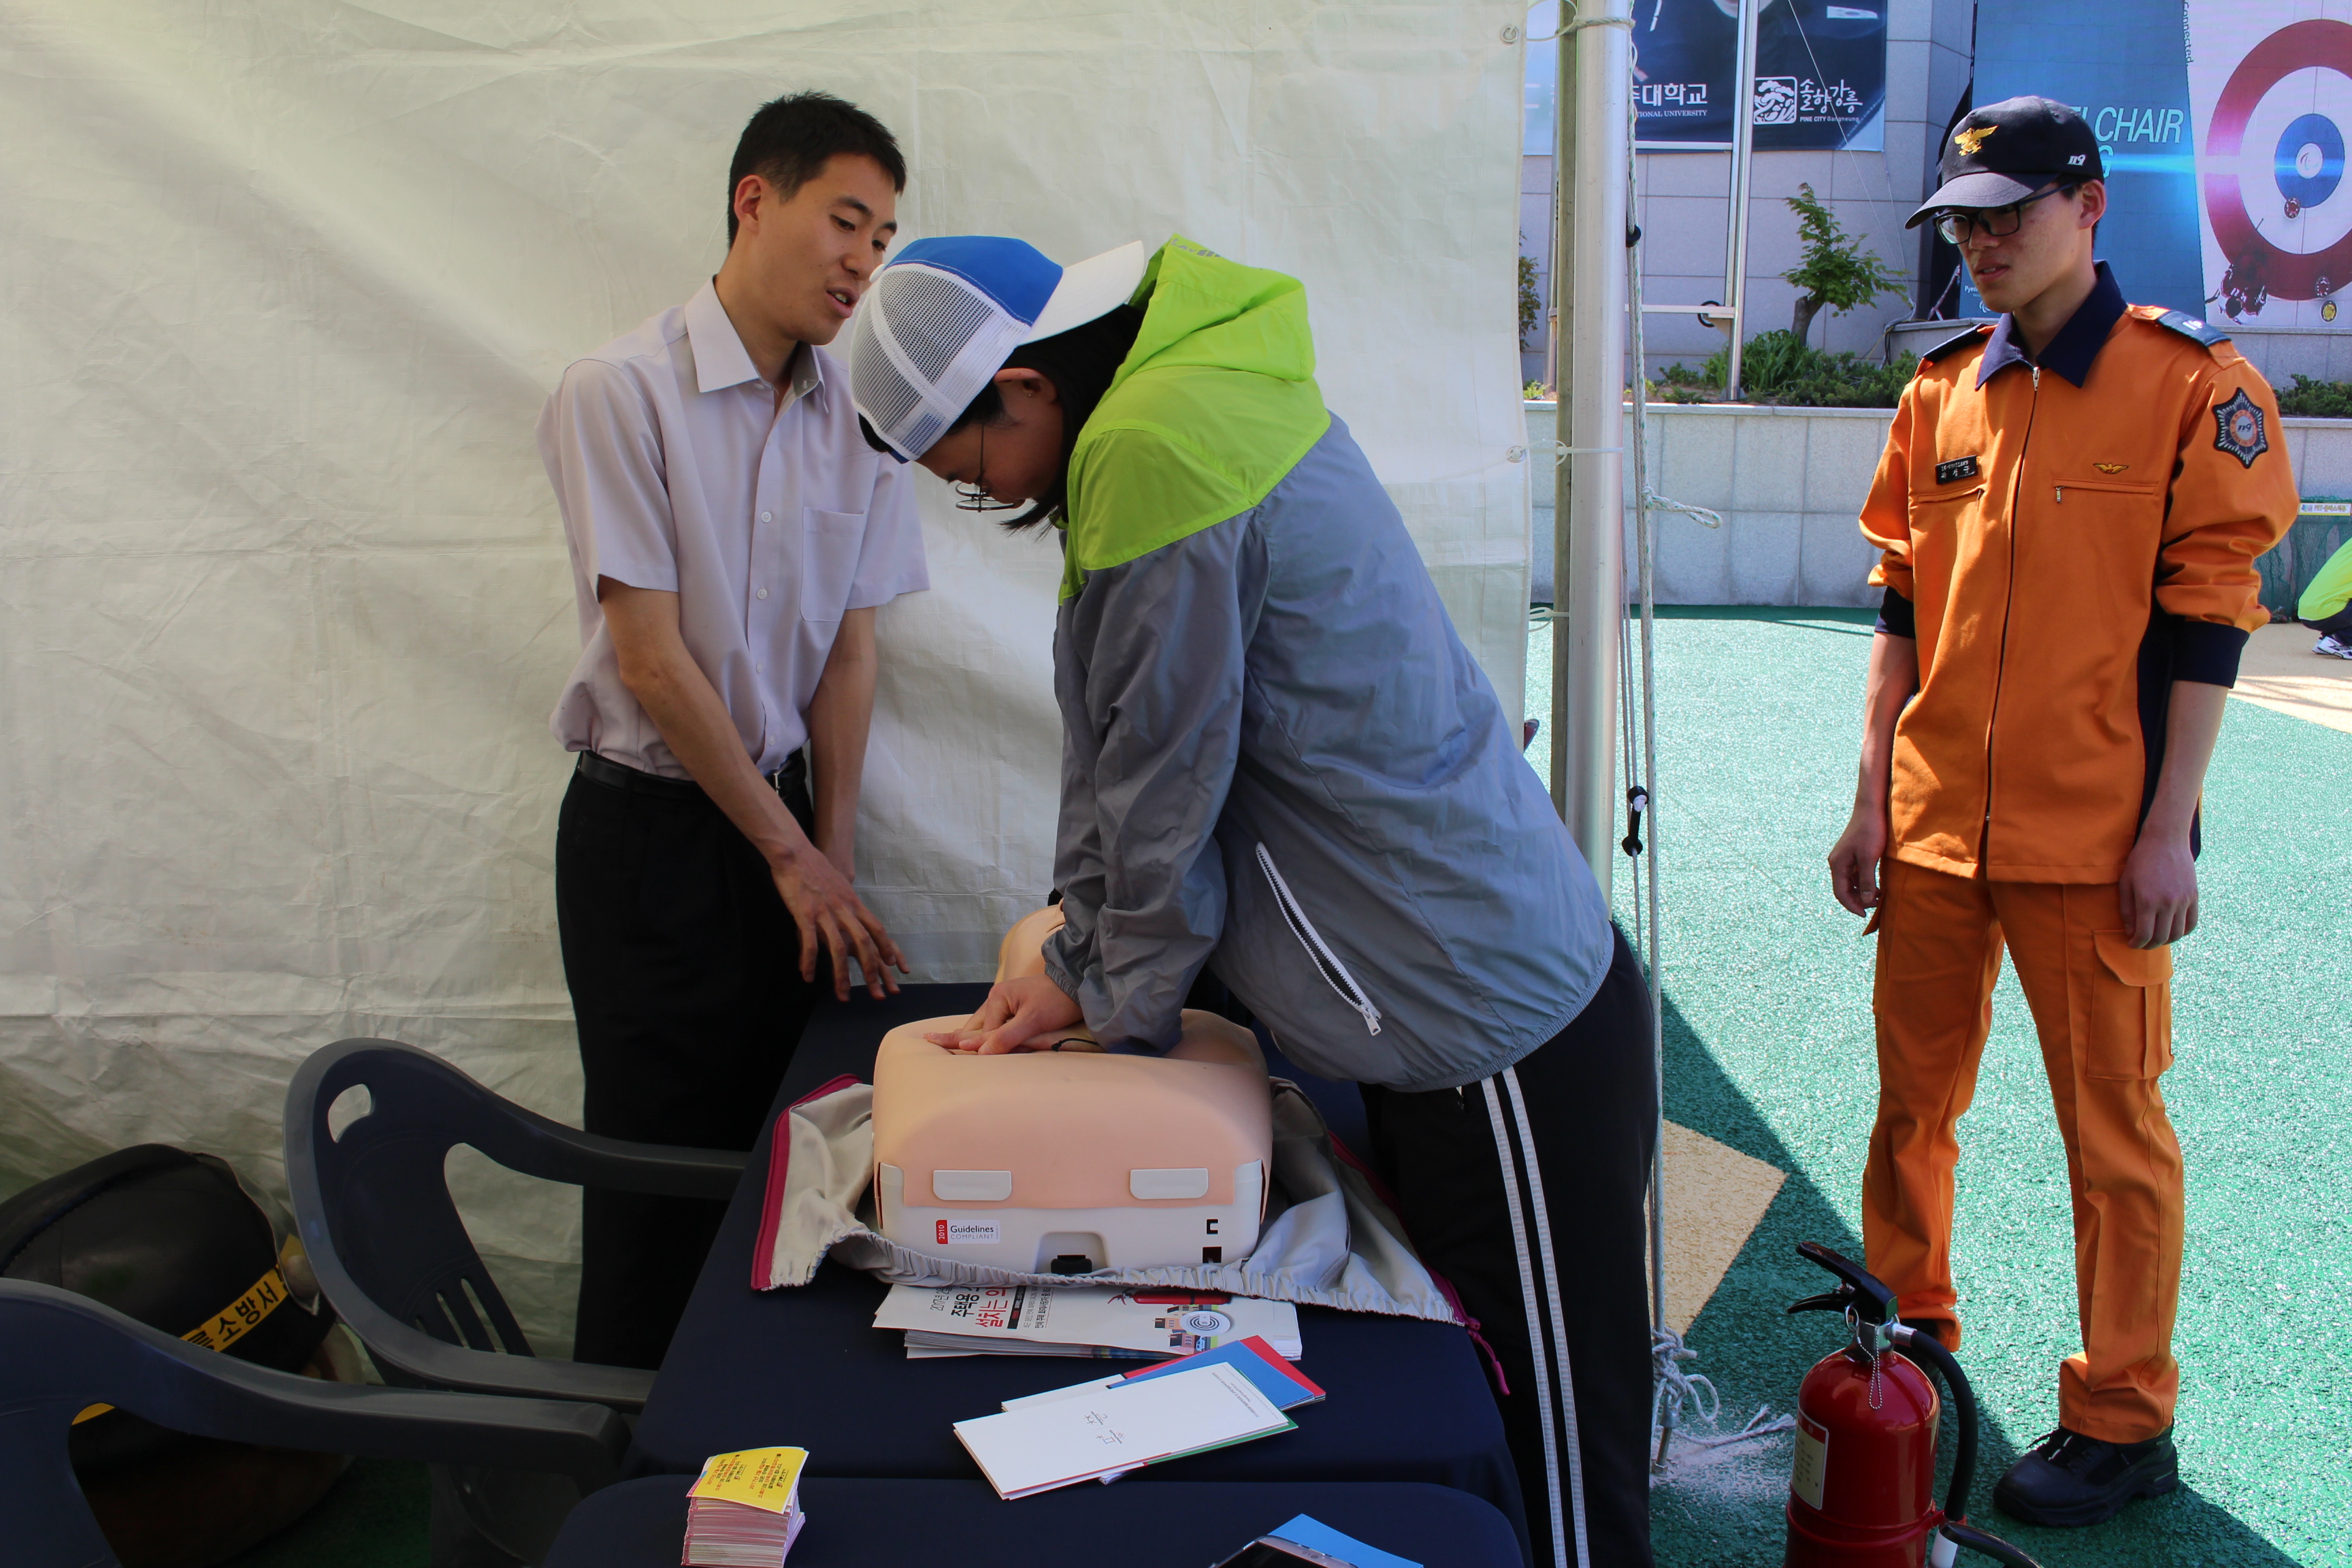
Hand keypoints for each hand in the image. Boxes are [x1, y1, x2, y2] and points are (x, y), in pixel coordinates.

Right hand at [770, 844, 907, 1000]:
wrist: (795, 853)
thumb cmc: (816, 868)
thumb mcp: (840, 885)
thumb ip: (846, 903)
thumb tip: (851, 914)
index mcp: (853, 902)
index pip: (877, 928)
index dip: (887, 948)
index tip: (894, 966)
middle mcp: (843, 909)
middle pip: (864, 944)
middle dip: (871, 970)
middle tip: (875, 991)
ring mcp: (825, 912)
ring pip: (838, 949)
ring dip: (841, 975)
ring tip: (843, 994)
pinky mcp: (805, 914)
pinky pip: (809, 943)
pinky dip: (809, 962)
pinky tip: (807, 976)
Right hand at [925, 973, 1082, 1054]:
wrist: (1078, 984)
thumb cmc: (1057, 1001)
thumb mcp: (1033, 1020)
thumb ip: (1006, 1037)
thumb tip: (978, 1052)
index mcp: (997, 998)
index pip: (985, 1033)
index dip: (986, 1048)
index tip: (974, 1060)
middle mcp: (996, 998)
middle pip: (975, 1025)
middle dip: (959, 1036)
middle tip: (928, 1038)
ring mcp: (1005, 1001)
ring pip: (983, 1024)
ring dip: (971, 1034)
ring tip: (943, 1039)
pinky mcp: (1014, 1006)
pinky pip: (994, 1022)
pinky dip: (985, 1031)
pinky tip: (975, 1036)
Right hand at [1826, 803, 1890, 916]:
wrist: (1872, 808)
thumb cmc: (1870, 831)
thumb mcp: (1869, 858)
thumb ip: (1866, 881)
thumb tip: (1865, 901)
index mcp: (1837, 864)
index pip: (1840, 893)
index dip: (1852, 906)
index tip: (1865, 915)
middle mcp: (1837, 863)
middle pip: (1844, 889)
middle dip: (1858, 901)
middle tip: (1876, 906)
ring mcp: (1844, 858)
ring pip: (1850, 883)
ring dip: (1862, 893)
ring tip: (1878, 897)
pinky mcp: (1853, 854)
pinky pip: (1855, 875)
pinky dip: (1864, 883)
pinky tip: (1876, 885)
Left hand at [2118, 828, 2197, 948]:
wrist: (2166, 841)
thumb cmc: (2140, 861)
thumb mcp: (2126, 884)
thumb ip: (2127, 910)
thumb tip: (2131, 932)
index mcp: (2147, 901)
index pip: (2144, 934)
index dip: (2136, 943)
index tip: (2131, 943)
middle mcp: (2167, 903)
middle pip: (2161, 938)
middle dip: (2149, 945)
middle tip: (2142, 943)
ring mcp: (2183, 901)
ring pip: (2178, 934)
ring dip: (2166, 941)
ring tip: (2156, 938)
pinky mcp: (2194, 897)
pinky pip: (2192, 923)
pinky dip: (2182, 932)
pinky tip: (2172, 930)